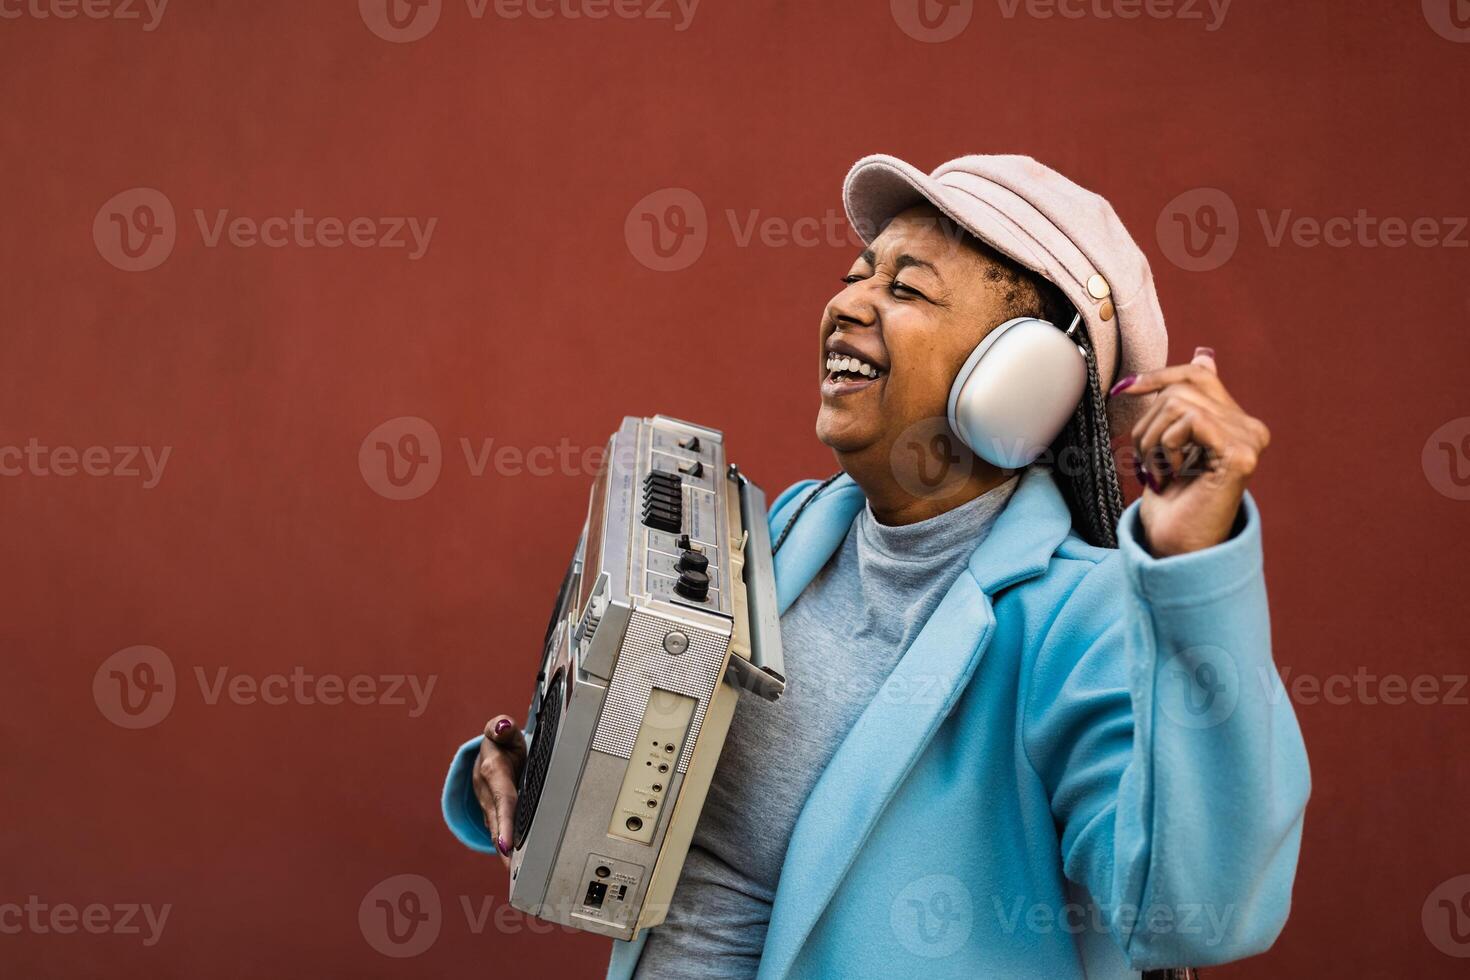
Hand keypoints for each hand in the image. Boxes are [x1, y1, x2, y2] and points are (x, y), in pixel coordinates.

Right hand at [472, 715, 526, 868]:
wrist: (488, 752)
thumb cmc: (502, 744)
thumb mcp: (503, 732)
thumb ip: (501, 728)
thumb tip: (502, 726)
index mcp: (491, 772)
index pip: (501, 798)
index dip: (504, 820)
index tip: (506, 843)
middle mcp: (487, 792)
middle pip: (497, 820)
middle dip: (503, 843)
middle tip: (513, 867)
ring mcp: (488, 805)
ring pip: (496, 829)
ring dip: (504, 851)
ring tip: (516, 873)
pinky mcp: (493, 814)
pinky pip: (500, 830)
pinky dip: (506, 847)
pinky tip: (516, 865)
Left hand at [1112, 347, 1270, 556]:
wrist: (1173, 545)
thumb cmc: (1169, 500)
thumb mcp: (1171, 443)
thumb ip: (1188, 405)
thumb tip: (1205, 355)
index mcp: (1237, 422)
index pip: (1198, 376)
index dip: (1159, 375)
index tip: (1125, 388)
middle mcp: (1251, 429)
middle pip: (1182, 388)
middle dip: (1148, 422)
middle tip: (1145, 460)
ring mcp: (1249, 441)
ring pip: (1180, 403)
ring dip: (1152, 439)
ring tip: (1156, 471)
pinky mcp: (1241, 455)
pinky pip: (1191, 421)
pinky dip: (1167, 446)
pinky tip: (1170, 474)